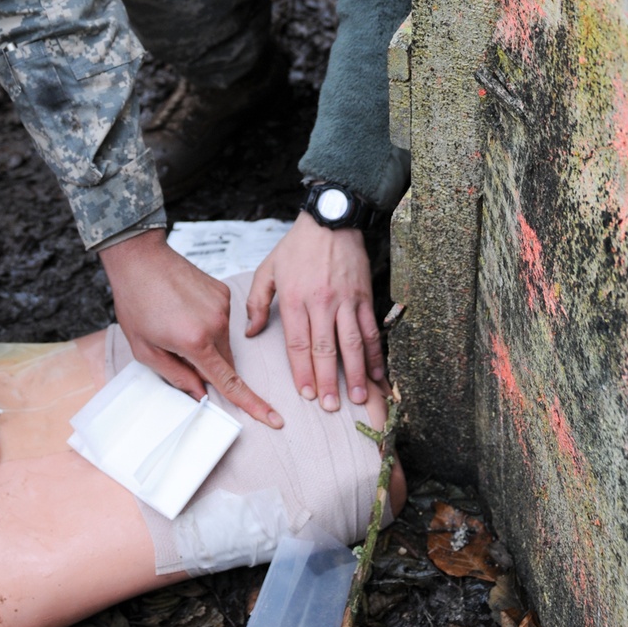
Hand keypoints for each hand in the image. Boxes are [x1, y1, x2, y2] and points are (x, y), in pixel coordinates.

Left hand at [99, 228, 282, 427]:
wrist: (140, 259)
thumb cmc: (137, 302)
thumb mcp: (145, 349)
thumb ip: (176, 376)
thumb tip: (200, 392)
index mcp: (195, 341)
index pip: (229, 381)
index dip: (252, 403)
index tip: (273, 419)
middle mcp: (215, 323)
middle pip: (225, 362)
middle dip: (207, 365)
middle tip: (175, 347)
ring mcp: (222, 305)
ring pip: (222, 341)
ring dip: (206, 342)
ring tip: (176, 322)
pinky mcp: (223, 292)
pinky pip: (221, 320)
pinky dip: (207, 323)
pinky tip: (184, 308)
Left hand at [245, 214, 385, 409]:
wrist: (331, 219)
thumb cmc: (297, 246)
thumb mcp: (268, 269)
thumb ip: (257, 302)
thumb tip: (250, 332)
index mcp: (295, 299)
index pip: (298, 344)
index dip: (302, 371)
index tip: (305, 394)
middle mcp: (321, 302)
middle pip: (326, 349)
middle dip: (328, 381)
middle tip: (331, 407)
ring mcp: (346, 300)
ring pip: (352, 343)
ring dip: (356, 373)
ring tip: (358, 398)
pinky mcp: (364, 296)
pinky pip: (371, 330)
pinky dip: (375, 353)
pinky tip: (377, 373)